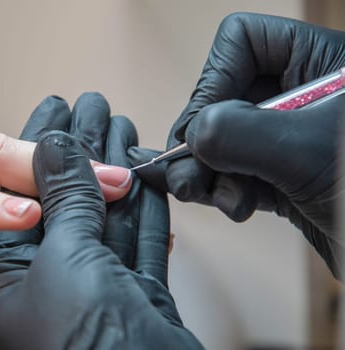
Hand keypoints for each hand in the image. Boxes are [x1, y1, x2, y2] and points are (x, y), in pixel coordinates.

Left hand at [0, 130, 201, 348]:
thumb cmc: (89, 348)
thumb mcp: (65, 261)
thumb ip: (63, 201)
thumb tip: (56, 147)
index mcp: (9, 285)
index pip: (20, 200)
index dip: (40, 149)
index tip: (56, 110)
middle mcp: (49, 288)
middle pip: (66, 205)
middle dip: (82, 154)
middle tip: (93, 108)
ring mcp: (95, 294)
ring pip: (105, 220)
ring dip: (116, 175)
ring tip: (121, 127)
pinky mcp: (134, 300)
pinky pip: (137, 244)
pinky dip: (144, 209)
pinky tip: (147, 175)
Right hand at [130, 13, 344, 277]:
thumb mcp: (310, 154)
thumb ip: (241, 134)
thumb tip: (192, 134)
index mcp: (322, 64)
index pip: (244, 42)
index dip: (215, 79)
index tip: (205, 126)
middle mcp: (300, 96)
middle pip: (222, 95)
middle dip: (200, 138)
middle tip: (187, 175)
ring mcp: (288, 139)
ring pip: (220, 138)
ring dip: (204, 170)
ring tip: (206, 196)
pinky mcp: (281, 177)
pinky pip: (231, 171)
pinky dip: (221, 189)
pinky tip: (233, 207)